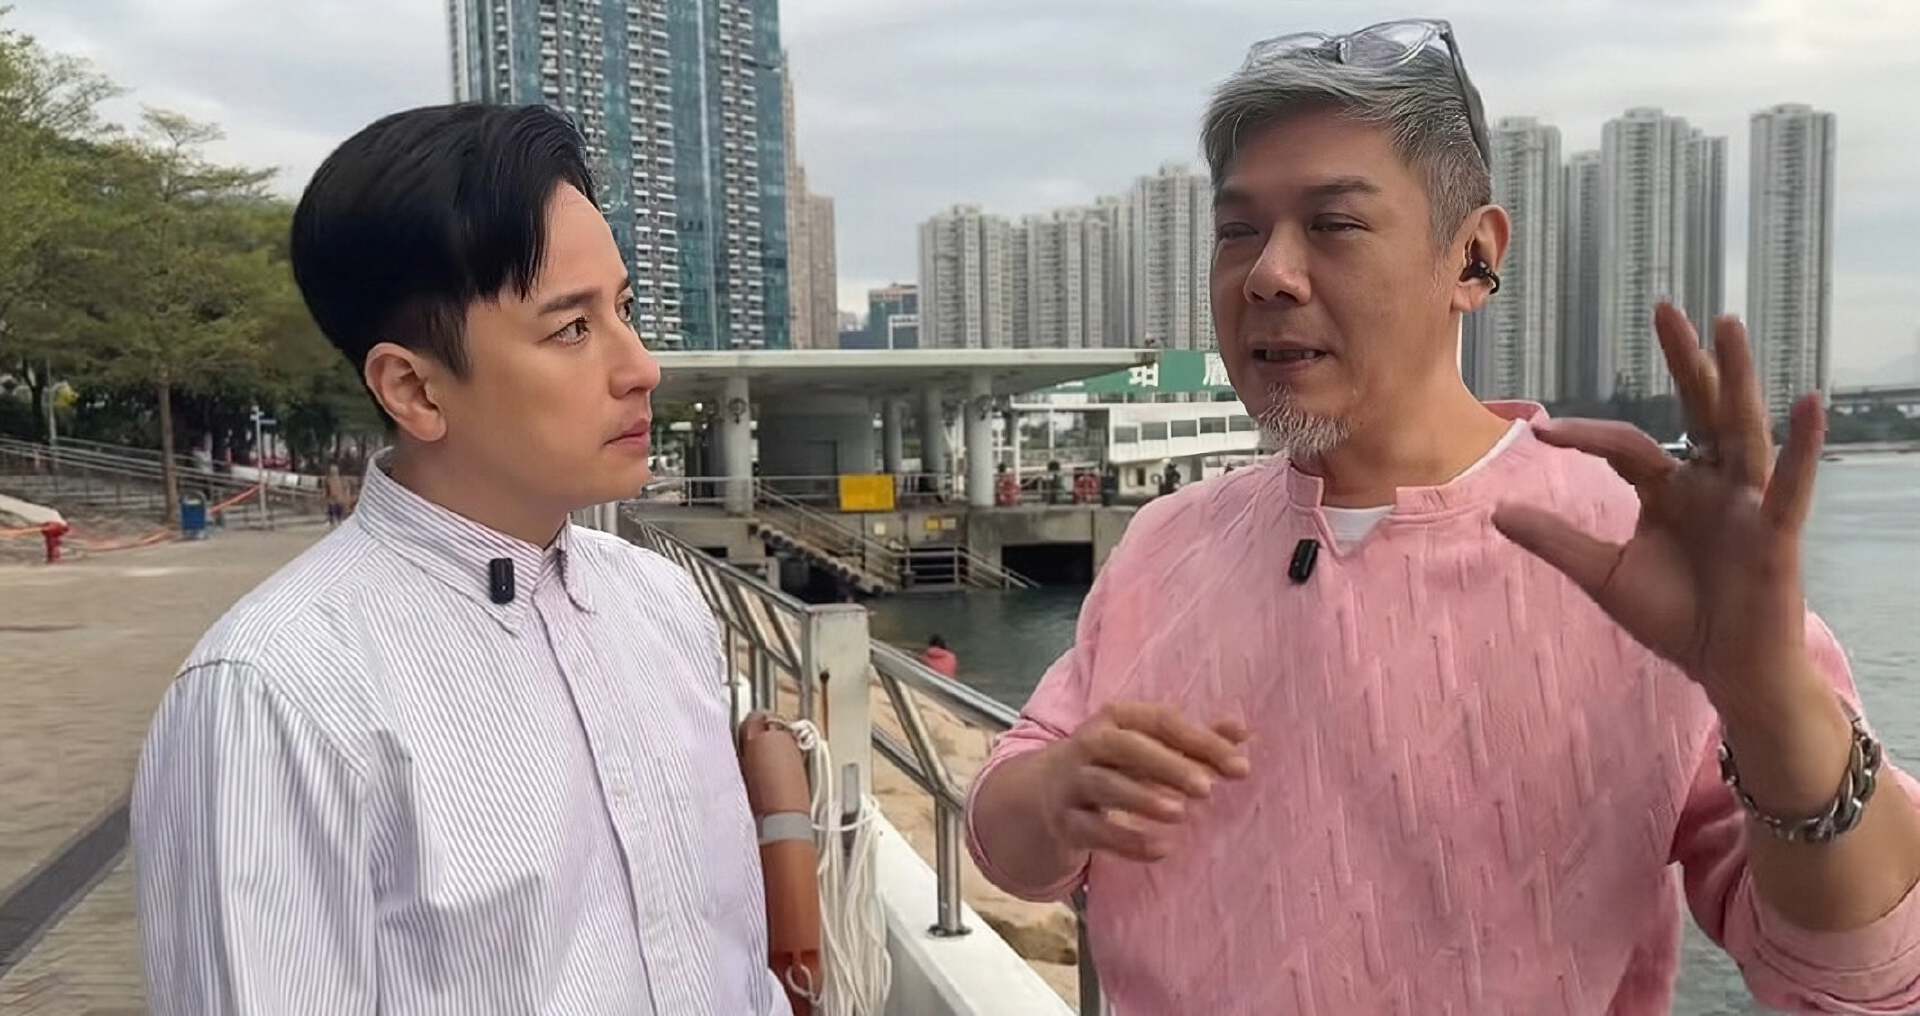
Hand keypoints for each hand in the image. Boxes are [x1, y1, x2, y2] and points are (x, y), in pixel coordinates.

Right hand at [1038, 702, 1249, 862]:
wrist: (1041, 795)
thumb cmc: (1110, 764)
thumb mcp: (1145, 745)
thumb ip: (1192, 739)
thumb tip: (1242, 731)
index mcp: (1116, 719)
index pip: (1161, 721)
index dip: (1201, 740)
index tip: (1240, 766)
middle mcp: (1089, 744)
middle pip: (1126, 746)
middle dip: (1167, 765)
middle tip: (1207, 788)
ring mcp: (1072, 783)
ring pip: (1104, 785)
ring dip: (1142, 798)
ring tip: (1180, 813)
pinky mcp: (1065, 822)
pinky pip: (1093, 830)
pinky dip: (1126, 841)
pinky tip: (1161, 849)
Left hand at [1492, 304, 1824, 715]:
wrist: (1724, 669)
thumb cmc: (1676, 619)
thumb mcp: (1604, 576)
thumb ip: (1556, 542)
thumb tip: (1497, 512)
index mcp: (1670, 489)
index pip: (1624, 445)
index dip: (1584, 436)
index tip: (1541, 430)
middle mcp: (1711, 483)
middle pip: (1696, 410)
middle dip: (1683, 361)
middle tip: (1664, 308)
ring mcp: (1747, 501)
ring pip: (1741, 429)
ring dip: (1737, 377)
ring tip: (1728, 324)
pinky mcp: (1776, 531)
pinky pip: (1792, 482)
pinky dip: (1804, 445)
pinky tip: (1809, 402)